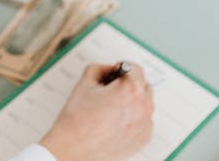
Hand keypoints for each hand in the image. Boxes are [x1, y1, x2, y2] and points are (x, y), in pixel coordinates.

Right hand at [39, 63, 154, 160]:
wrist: (73, 149)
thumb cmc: (78, 119)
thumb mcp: (84, 82)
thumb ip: (101, 68)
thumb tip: (110, 70)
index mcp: (130, 89)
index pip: (134, 68)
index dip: (121, 68)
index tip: (114, 74)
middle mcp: (143, 106)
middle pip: (142, 86)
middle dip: (128, 85)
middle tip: (110, 92)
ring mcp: (145, 124)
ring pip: (144, 104)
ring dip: (132, 102)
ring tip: (111, 111)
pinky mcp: (144, 139)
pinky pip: (143, 122)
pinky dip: (133, 120)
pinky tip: (115, 124)